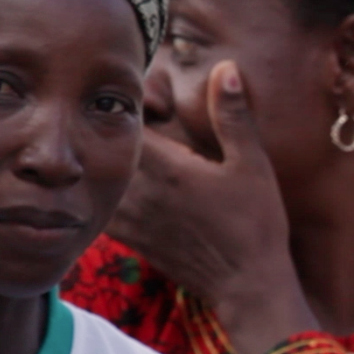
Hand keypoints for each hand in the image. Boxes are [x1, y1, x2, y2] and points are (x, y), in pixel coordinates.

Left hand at [107, 61, 318, 353]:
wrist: (247, 286)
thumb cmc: (256, 226)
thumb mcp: (253, 165)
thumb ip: (233, 116)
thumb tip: (224, 67)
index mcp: (169, 169)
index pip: (128, 123)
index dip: (127, 103)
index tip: (137, 93)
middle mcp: (142, 192)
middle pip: (105, 150)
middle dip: (107, 129)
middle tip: (114, 112)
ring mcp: (133, 218)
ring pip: (98, 179)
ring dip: (99, 160)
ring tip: (102, 143)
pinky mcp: (132, 239)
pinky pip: (101, 207)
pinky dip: (99, 191)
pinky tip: (105, 183)